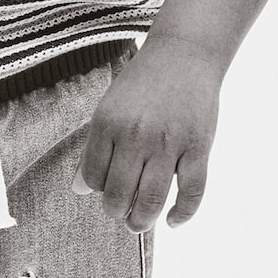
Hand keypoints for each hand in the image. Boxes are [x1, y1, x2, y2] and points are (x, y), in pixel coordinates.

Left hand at [73, 35, 222, 227]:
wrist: (184, 54)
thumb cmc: (142, 83)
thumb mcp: (108, 108)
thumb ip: (94, 148)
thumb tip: (79, 189)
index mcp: (108, 124)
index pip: (93, 177)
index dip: (96, 190)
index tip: (104, 189)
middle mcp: (136, 136)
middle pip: (119, 195)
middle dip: (116, 211)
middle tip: (119, 212)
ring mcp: (169, 144)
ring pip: (150, 200)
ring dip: (141, 220)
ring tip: (137, 223)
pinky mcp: (198, 148)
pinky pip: (191, 193)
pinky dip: (183, 214)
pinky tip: (173, 221)